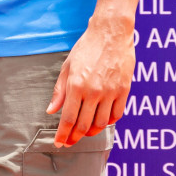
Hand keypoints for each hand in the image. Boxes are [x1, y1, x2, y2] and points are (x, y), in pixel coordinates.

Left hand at [46, 18, 134, 147]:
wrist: (110, 33)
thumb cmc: (86, 47)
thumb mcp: (68, 67)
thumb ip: (60, 91)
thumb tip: (51, 111)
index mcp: (76, 86)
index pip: (68, 119)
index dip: (63, 134)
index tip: (59, 143)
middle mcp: (93, 92)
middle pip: (84, 125)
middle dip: (75, 138)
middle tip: (70, 142)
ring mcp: (110, 92)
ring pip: (102, 123)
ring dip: (92, 132)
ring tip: (85, 132)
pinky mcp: (124, 90)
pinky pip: (117, 114)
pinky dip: (109, 122)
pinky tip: (102, 121)